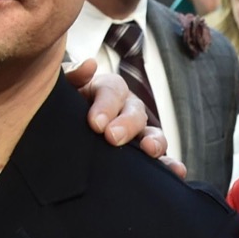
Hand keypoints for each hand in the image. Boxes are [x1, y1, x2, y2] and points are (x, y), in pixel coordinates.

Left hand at [68, 59, 187, 178]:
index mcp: (106, 89)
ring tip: (151, 151)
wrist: (60, 129)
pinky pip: (159, 159)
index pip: (112, 90)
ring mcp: (137, 132)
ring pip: (152, 133)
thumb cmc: (62, 105)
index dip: (106, 106)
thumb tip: (89, 65)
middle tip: (112, 138)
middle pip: (135, 111)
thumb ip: (72, 75)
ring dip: (155, 141)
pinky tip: (178, 172)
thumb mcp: (62, 87)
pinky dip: (169, 164)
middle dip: (127, 124)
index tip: (95, 123)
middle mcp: (126, 108)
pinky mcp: (141, 154)